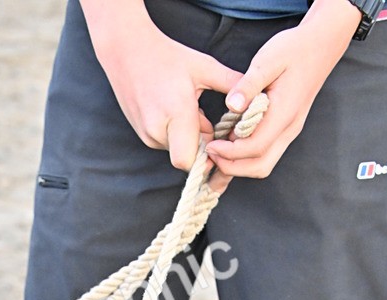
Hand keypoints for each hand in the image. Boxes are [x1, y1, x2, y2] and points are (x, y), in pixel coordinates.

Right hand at [82, 0, 241, 170]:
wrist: (127, 51)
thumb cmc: (169, 56)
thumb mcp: (204, 67)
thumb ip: (231, 85)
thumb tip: (258, 99)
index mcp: (176, 113)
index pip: (190, 160)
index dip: (206, 158)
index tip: (219, 142)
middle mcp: (157, 129)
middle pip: (186, 158)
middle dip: (200, 146)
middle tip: (209, 123)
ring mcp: (146, 134)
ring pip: (175, 151)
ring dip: (188, 139)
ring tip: (192, 111)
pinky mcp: (141, 134)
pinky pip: (165, 143)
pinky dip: (175, 134)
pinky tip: (178, 111)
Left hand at [205, 0, 359, 177]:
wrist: (320, 45)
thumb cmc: (293, 50)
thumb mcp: (267, 60)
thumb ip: (249, 84)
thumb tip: (232, 104)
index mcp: (284, 114)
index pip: (255, 147)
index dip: (230, 153)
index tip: (211, 145)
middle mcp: (289, 129)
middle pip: (260, 166)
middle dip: (232, 167)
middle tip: (211, 153)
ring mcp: (289, 131)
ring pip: (263, 164)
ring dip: (239, 165)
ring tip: (219, 150)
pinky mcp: (286, 130)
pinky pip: (266, 154)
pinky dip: (247, 157)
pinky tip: (232, 142)